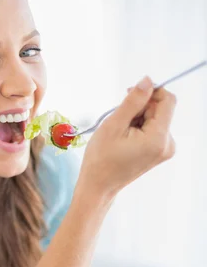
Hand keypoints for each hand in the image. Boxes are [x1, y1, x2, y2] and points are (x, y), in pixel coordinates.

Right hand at [77, 76, 176, 198]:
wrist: (98, 186)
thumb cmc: (101, 159)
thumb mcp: (114, 124)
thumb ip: (133, 100)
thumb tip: (147, 80)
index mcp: (158, 138)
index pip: (168, 101)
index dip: (151, 91)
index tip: (131, 94)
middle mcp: (167, 144)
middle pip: (160, 109)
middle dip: (140, 108)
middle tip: (118, 120)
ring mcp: (164, 150)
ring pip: (155, 118)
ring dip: (137, 118)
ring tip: (119, 132)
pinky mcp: (158, 152)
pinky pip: (152, 128)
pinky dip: (138, 127)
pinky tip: (124, 138)